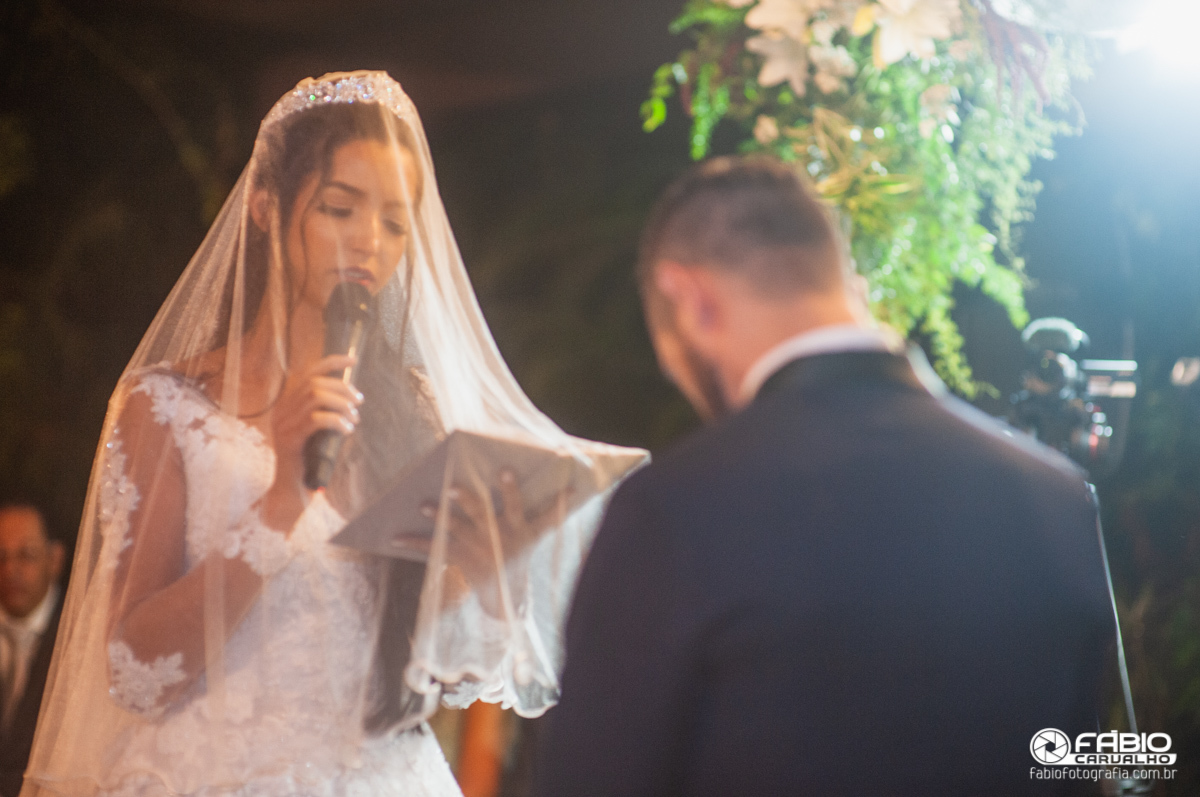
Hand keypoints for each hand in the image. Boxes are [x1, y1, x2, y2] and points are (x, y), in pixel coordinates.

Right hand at [270, 354, 362, 480]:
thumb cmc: (310, 460)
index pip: (308, 373)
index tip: (354, 360)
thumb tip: (352, 397)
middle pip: (315, 383)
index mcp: (288, 404)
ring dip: (342, 405)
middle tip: (359, 402)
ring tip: (354, 419)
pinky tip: (347, 430)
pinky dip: (337, 421)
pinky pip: (316, 420)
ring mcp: (283, 425)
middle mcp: (282, 410)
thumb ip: (327, 412)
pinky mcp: (290, 440)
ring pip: (316, 398)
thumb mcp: (319, 431)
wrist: (291, 491)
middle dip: (342, 388)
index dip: (332, 362)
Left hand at [419, 470, 568, 615]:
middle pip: (482, 515)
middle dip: (467, 500)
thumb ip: (550, 510)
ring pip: (456, 530)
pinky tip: (394, 535)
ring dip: (439, 517)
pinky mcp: (460, 558)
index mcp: (519, 530)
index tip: (504, 470)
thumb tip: (575, 487)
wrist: (507, 598)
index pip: (517, 505)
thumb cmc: (522, 555)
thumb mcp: (537, 534)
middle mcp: (498, 538)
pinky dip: (413, 541)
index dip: (512, 490)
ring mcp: (478, 549)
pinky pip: (434, 549)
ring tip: (423, 504)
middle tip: (452, 485)